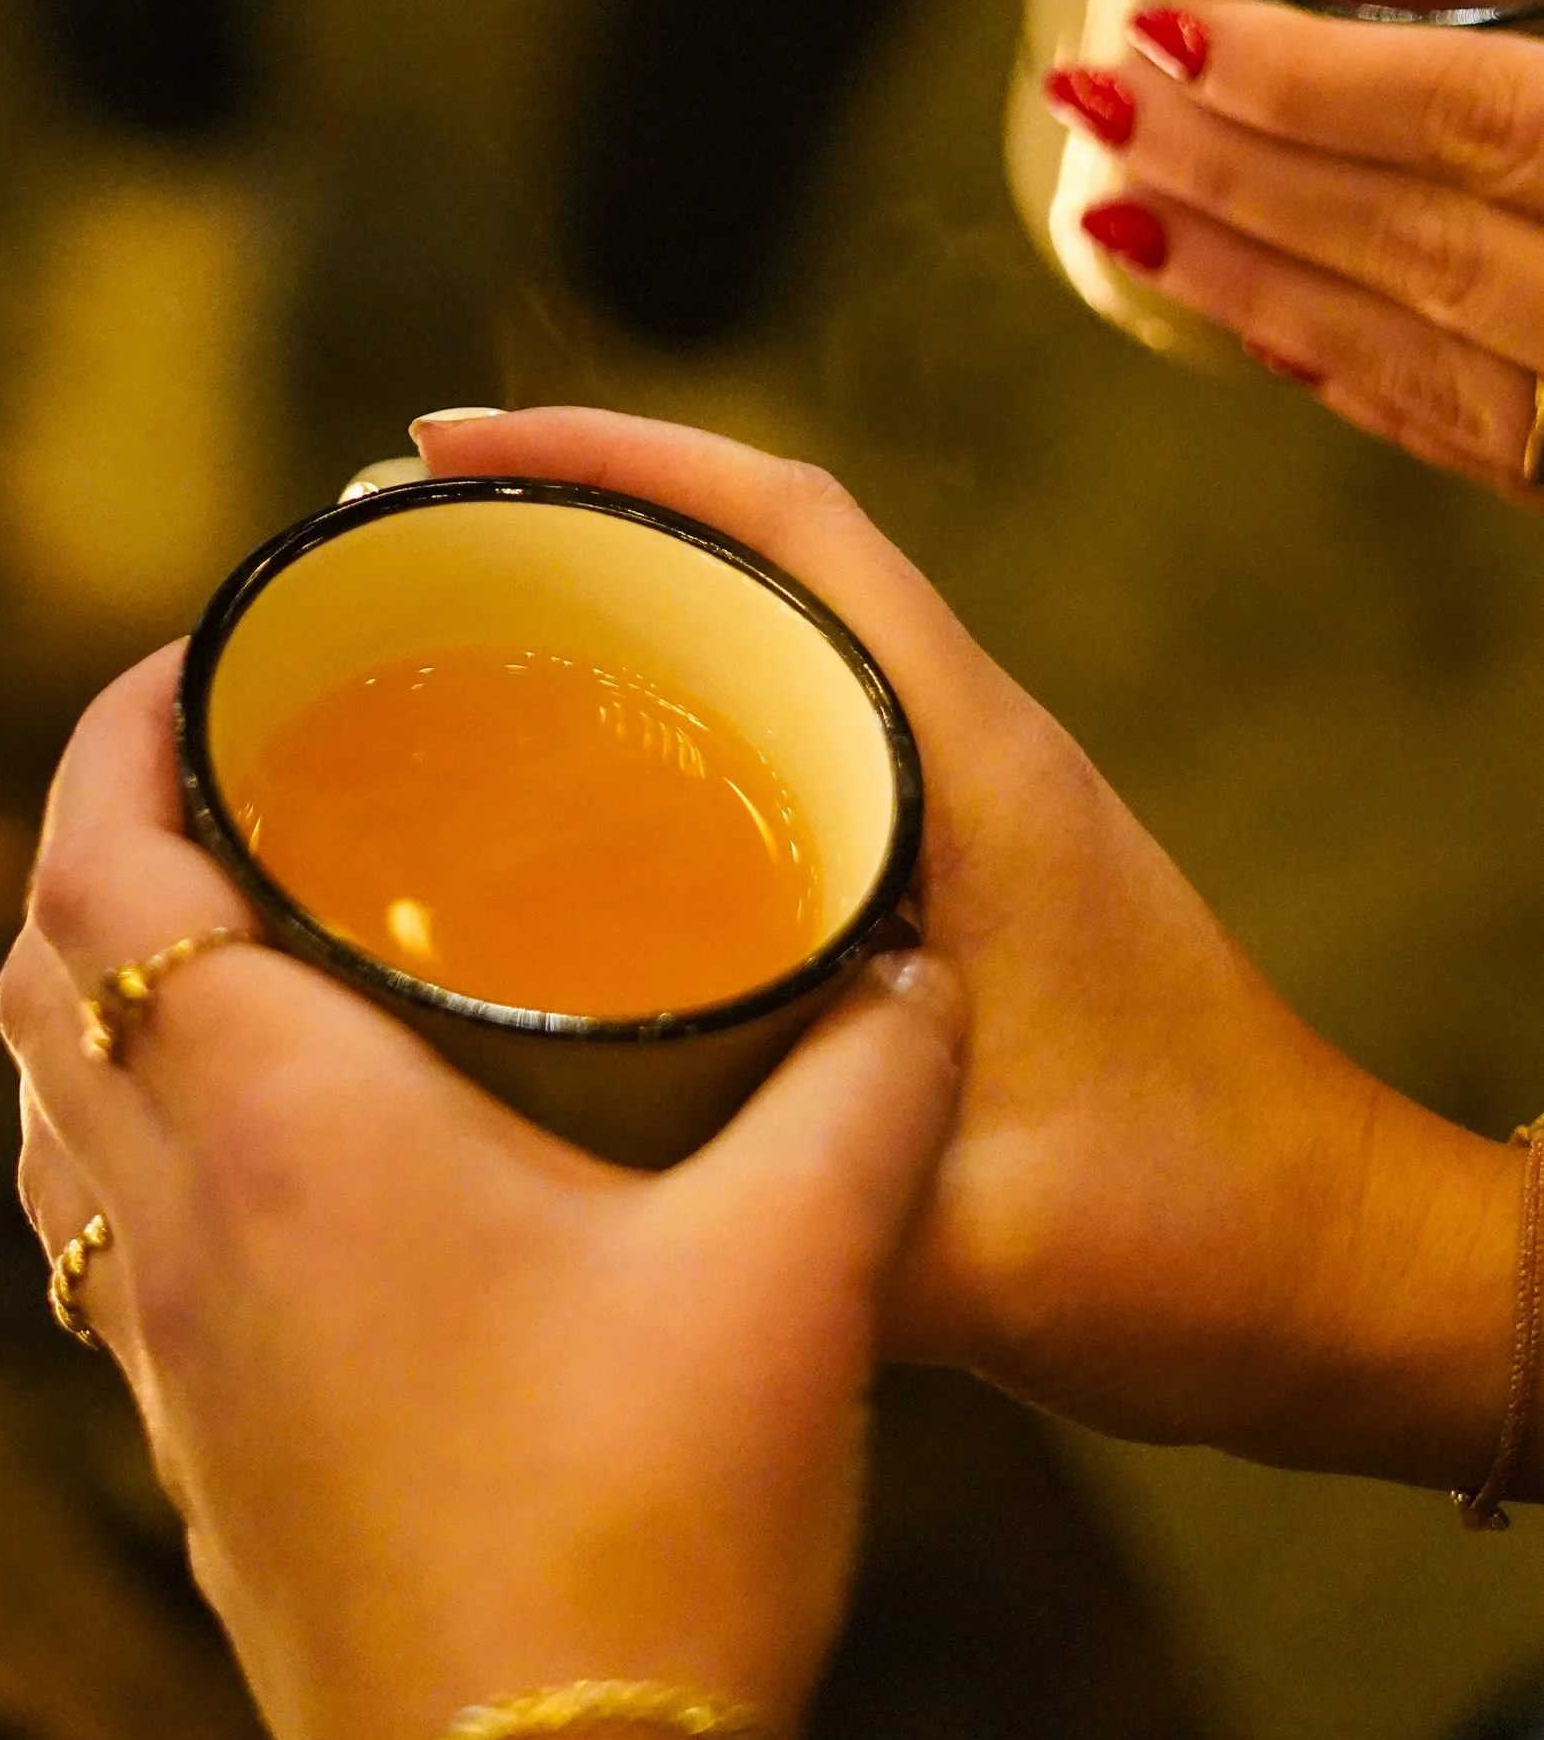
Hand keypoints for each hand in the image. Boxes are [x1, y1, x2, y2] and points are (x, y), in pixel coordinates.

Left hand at [0, 649, 962, 1739]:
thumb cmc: (649, 1528)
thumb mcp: (800, 1267)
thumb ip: (870, 1083)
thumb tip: (918, 966)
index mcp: (270, 1120)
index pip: (94, 857)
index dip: (118, 723)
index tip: (205, 649)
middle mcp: (173, 1217)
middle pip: (38, 967)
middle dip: (97, 834)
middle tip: (228, 768)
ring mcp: (160, 1354)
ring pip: (46, 1113)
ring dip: (94, 991)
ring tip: (229, 936)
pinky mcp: (190, 1459)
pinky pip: (94, 1240)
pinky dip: (125, 1141)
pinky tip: (266, 1161)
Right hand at [411, 409, 1526, 1491]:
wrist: (1349, 1285)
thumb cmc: (1197, 1237)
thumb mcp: (968, 1243)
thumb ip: (777, 1217)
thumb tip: (560, 1210)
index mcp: (973, 762)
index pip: (788, 525)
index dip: (611, 455)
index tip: (446, 454)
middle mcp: (963, 750)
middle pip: (752, 555)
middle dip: (570, 519)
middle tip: (390, 556)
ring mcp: (961, 810)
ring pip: (761, 648)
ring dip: (612, 618)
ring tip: (431, 656)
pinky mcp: (948, 882)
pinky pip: (777, 749)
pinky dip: (661, 732)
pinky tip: (552, 822)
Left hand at [1046, 0, 1543, 498]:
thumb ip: (1526, 76)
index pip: (1467, 117)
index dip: (1309, 78)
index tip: (1169, 35)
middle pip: (1405, 233)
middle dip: (1230, 170)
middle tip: (1099, 105)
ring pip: (1409, 348)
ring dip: (1247, 280)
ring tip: (1121, 215)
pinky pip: (1460, 436)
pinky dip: (1348, 373)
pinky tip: (1257, 333)